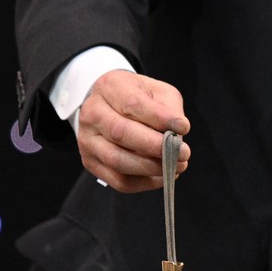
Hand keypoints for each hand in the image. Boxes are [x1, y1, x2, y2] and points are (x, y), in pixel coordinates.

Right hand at [73, 70, 190, 191]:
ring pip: (118, 161)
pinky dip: (144, 182)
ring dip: (151, 168)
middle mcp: (92, 114)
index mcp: (109, 87)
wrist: (107, 106)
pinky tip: (161, 177)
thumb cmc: (135, 98)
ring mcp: (88, 141)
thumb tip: (178, 132)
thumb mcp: (155, 90)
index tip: (184, 127)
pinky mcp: (91, 163)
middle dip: (156, 147)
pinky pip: (119, 181)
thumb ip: (167, 108)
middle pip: (121, 133)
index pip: (132, 104)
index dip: (160, 118)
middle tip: (183, 153)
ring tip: (176, 166)